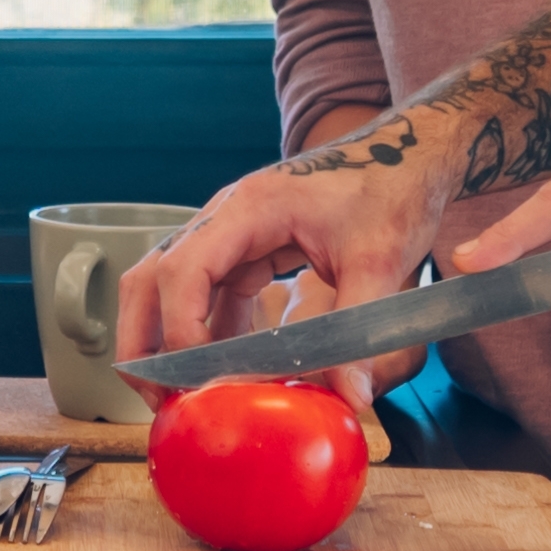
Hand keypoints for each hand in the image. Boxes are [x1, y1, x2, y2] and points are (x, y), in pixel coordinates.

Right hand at [111, 116, 456, 409]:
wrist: (406, 154)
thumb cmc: (393, 188)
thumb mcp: (380, 260)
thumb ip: (359, 330)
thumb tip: (350, 397)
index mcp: (251, 207)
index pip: (183, 268)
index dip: (179, 328)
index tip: (197, 378)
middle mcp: (227, 214)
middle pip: (151, 276)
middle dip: (143, 339)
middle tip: (159, 396)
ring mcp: (231, 230)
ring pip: (167, 283)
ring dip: (165, 337)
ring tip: (182, 393)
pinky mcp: (245, 246)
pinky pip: (206, 291)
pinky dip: (205, 331)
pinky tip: (228, 368)